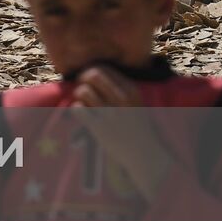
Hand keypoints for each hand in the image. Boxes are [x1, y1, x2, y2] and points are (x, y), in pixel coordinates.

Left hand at [71, 66, 171, 199]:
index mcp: (131, 89)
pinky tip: (84, 115)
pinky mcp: (100, 128)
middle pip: (92, 74)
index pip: (105, 67)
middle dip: (82, 78)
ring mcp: (111, 113)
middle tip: (83, 87)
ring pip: (83, 91)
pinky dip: (77, 110)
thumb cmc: (136, 125)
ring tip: (85, 103)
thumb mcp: (135, 101)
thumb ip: (119, 87)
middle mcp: (122, 98)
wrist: (144, 153)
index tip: (91, 80)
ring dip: (79, 96)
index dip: (92, 70)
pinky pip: (78, 109)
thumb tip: (92, 72)